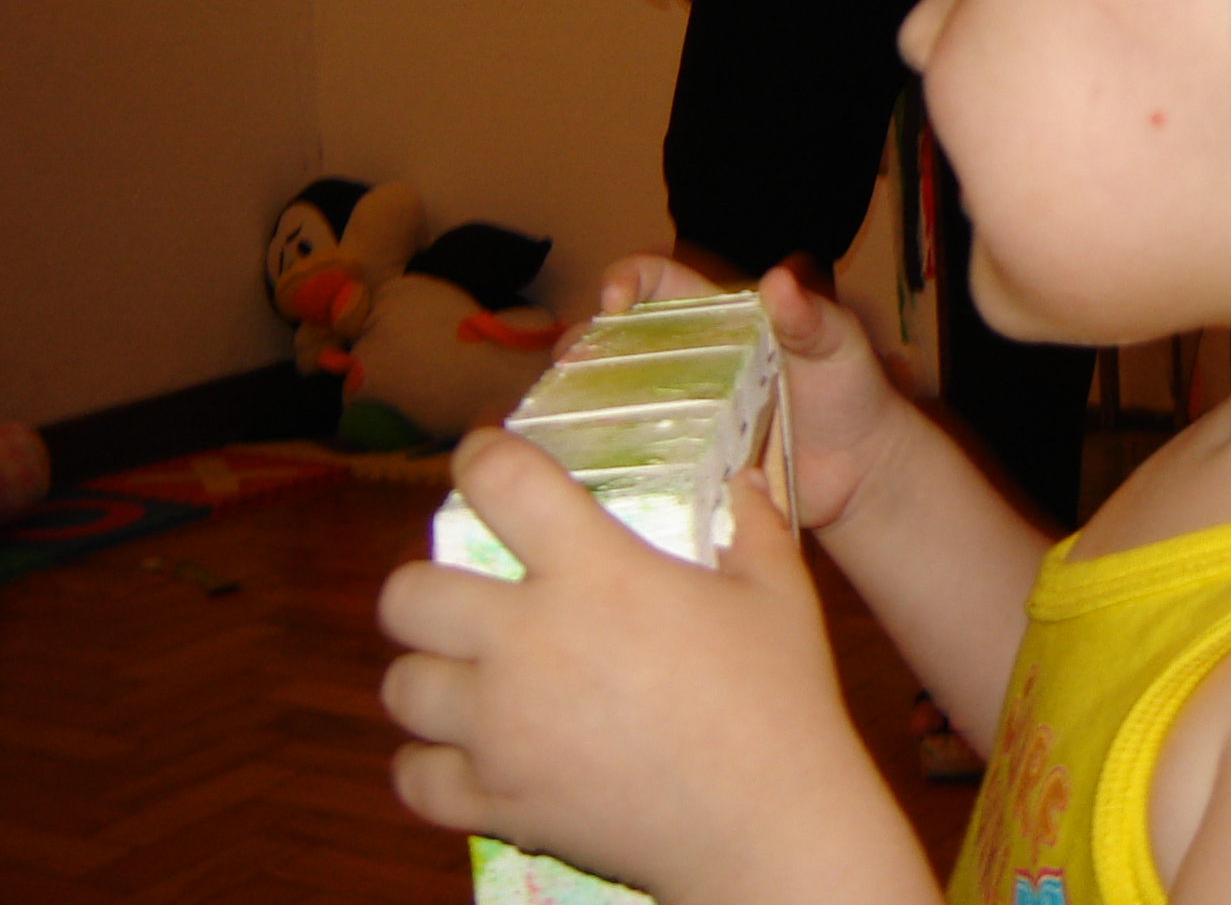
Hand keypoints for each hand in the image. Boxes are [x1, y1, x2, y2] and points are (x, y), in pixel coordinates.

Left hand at [380, 431, 927, 903]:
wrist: (765, 824)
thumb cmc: (778, 696)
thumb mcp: (778, 590)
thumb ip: (752, 522)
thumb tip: (744, 478)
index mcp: (593, 572)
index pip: (498, 482)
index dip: (478, 457)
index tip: (483, 459)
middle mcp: (526, 642)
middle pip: (408, 594)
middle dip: (430, 586)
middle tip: (471, 595)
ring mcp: (499, 729)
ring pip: (401, 687)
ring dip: (430, 674)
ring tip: (469, 675)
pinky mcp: (495, 801)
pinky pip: (415, 777)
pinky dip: (431, 764)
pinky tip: (467, 752)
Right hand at [599, 258, 910, 534]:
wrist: (862, 473)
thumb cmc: (852, 392)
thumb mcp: (840, 346)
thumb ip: (812, 317)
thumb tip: (778, 281)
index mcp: (716, 322)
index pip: (657, 283)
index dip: (627, 280)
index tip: (614, 299)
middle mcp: (685, 366)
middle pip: (613, 345)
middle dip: (581, 349)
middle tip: (572, 370)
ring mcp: (678, 418)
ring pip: (609, 404)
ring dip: (578, 408)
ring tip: (561, 422)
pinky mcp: (680, 468)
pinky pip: (631, 464)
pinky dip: (604, 465)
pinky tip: (585, 473)